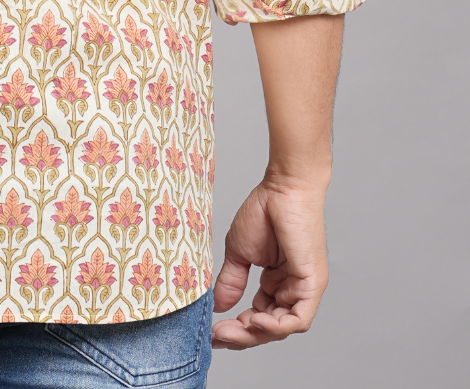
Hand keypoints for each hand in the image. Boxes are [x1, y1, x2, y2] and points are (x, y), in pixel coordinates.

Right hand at [212, 175, 328, 348]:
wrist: (282, 189)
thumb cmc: (264, 212)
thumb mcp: (239, 252)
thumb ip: (232, 281)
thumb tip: (218, 306)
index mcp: (276, 284)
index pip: (258, 318)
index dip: (237, 329)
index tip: (213, 332)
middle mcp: (290, 290)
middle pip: (269, 328)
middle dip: (243, 336)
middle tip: (219, 337)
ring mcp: (303, 289)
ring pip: (283, 328)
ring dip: (257, 333)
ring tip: (234, 329)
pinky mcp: (313, 284)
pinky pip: (299, 319)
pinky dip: (278, 326)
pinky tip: (257, 320)